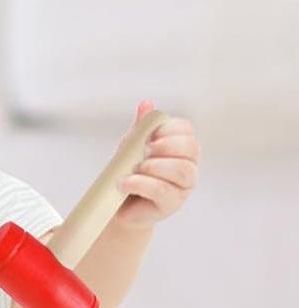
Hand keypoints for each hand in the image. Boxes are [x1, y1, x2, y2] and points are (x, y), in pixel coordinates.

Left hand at [114, 100, 199, 227]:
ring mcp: (183, 186)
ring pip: (181, 169)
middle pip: (190, 147)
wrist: (115, 204)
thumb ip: (142, 126)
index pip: (186, 130)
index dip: (168, 128)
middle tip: (143, 150)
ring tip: (133, 169)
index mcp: (180, 148)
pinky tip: (125, 182)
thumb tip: (146, 103)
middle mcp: (188, 166)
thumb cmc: (128, 172)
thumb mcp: (132, 145)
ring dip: (153, 165)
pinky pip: (163, 190)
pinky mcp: (172, 204)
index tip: (149, 135)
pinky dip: (141, 183)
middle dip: (164, 145)